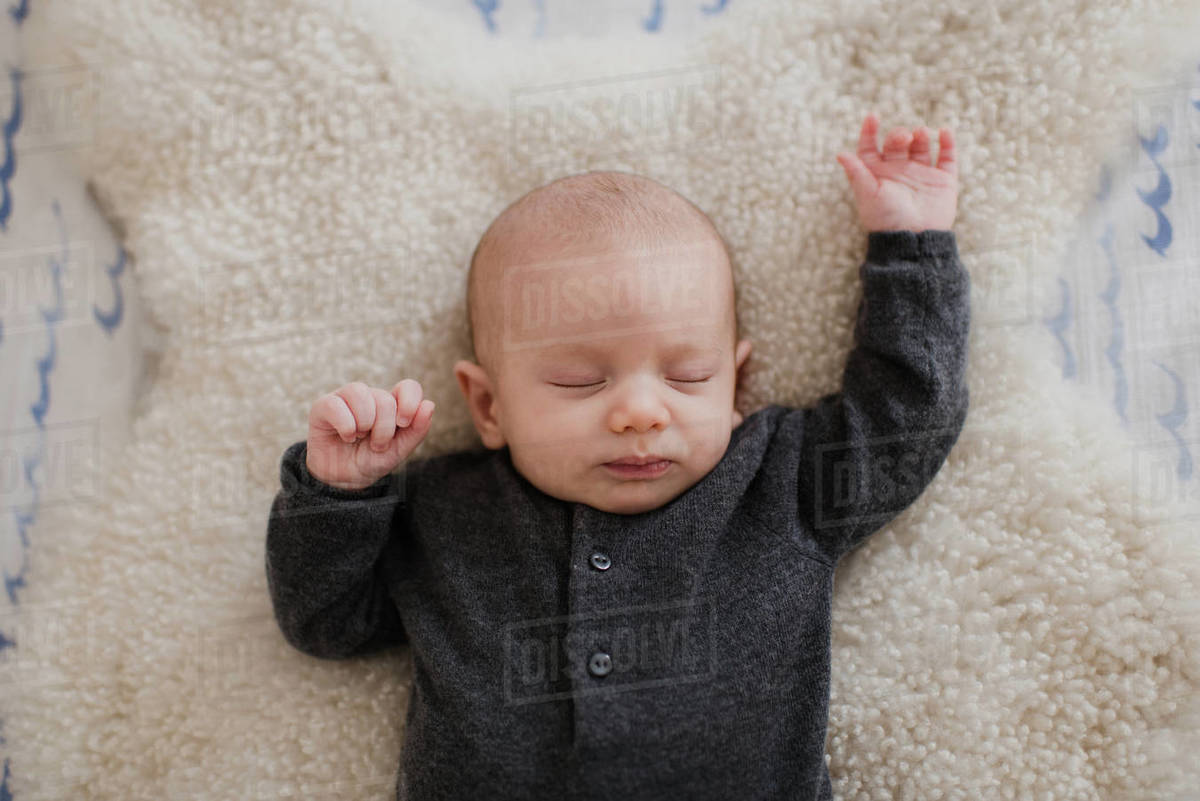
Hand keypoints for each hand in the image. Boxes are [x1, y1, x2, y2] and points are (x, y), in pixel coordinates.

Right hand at [306, 379, 434, 489]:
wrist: (343, 480)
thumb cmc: (372, 460)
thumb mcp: (399, 451)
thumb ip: (417, 430)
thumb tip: (429, 405)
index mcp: (392, 404)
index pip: (408, 387)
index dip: (409, 402)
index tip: (403, 423)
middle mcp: (370, 396)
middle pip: (384, 398)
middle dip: (384, 429)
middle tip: (377, 445)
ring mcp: (346, 398)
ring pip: (360, 393)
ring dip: (365, 423)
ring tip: (360, 438)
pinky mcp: (323, 406)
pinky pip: (336, 405)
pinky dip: (346, 426)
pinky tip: (346, 437)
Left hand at [836, 113, 957, 232]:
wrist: (913, 239)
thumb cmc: (886, 219)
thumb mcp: (868, 195)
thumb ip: (857, 173)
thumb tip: (840, 154)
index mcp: (877, 174)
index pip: (870, 147)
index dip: (869, 131)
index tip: (872, 117)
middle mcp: (898, 171)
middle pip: (897, 142)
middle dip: (899, 135)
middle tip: (903, 137)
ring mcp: (921, 174)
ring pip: (921, 145)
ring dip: (921, 134)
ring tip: (920, 134)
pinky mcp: (942, 180)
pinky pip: (947, 157)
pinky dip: (947, 143)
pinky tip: (944, 132)